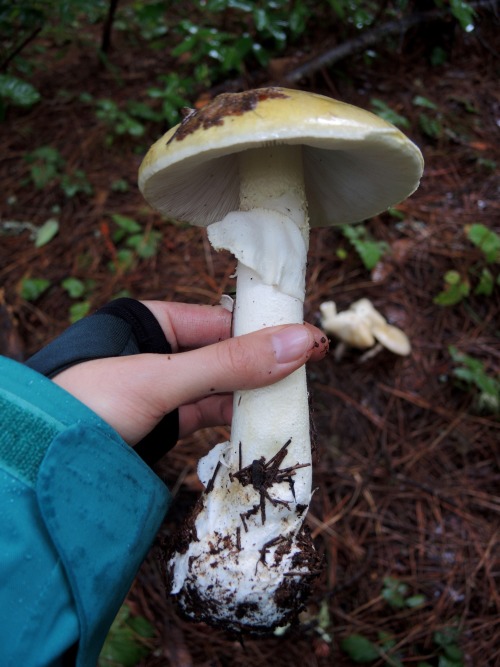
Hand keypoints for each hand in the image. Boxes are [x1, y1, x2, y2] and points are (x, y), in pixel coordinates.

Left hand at [52, 301, 327, 445]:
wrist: (36, 459)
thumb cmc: (86, 401)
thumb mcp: (163, 377)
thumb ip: (231, 362)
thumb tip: (303, 341)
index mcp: (153, 322)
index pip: (220, 320)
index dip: (261, 330)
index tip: (302, 341)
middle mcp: (159, 352)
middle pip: (224, 354)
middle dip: (261, 367)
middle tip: (305, 377)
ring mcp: (161, 388)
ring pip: (219, 387)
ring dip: (251, 397)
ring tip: (291, 403)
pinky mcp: (162, 422)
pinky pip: (206, 415)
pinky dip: (233, 420)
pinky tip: (259, 425)